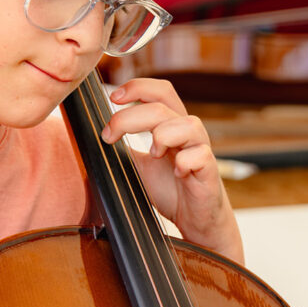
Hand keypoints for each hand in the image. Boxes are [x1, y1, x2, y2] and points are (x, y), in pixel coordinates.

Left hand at [100, 78, 244, 264]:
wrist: (194, 218)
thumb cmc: (169, 188)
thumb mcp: (138, 165)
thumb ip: (124, 148)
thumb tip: (99, 135)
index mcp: (170, 125)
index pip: (159, 92)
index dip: (137, 88)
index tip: (113, 98)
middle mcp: (186, 132)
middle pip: (161, 107)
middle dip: (130, 118)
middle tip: (109, 136)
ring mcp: (199, 150)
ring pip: (188, 124)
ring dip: (162, 135)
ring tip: (152, 154)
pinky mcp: (208, 171)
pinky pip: (200, 155)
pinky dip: (185, 161)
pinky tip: (177, 172)